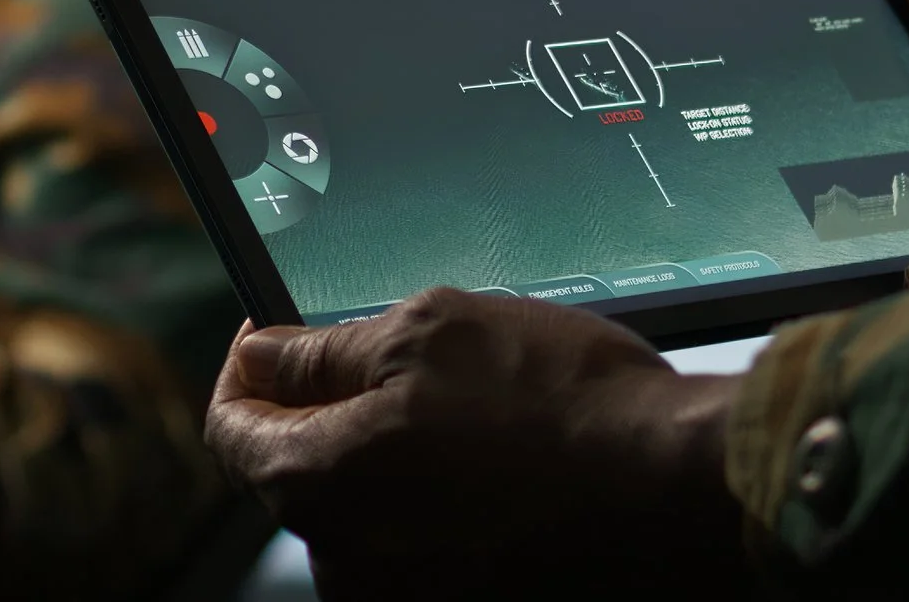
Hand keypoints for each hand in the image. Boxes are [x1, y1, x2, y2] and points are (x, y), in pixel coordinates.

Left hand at [205, 291, 746, 598]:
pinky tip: (515, 468)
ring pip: (375, 513)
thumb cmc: (558, 404)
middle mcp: (346, 564)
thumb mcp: (429, 333)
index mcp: (314, 483)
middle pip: (305, 474)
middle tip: (415, 363)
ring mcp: (407, 599)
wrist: (677, 492)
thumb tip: (262, 358)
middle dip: (341, 413)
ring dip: (406, 463)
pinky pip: (432, 550)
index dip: (251, 368)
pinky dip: (455, 508)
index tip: (281, 338)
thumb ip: (324, 351)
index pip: (231, 426)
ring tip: (488, 417)